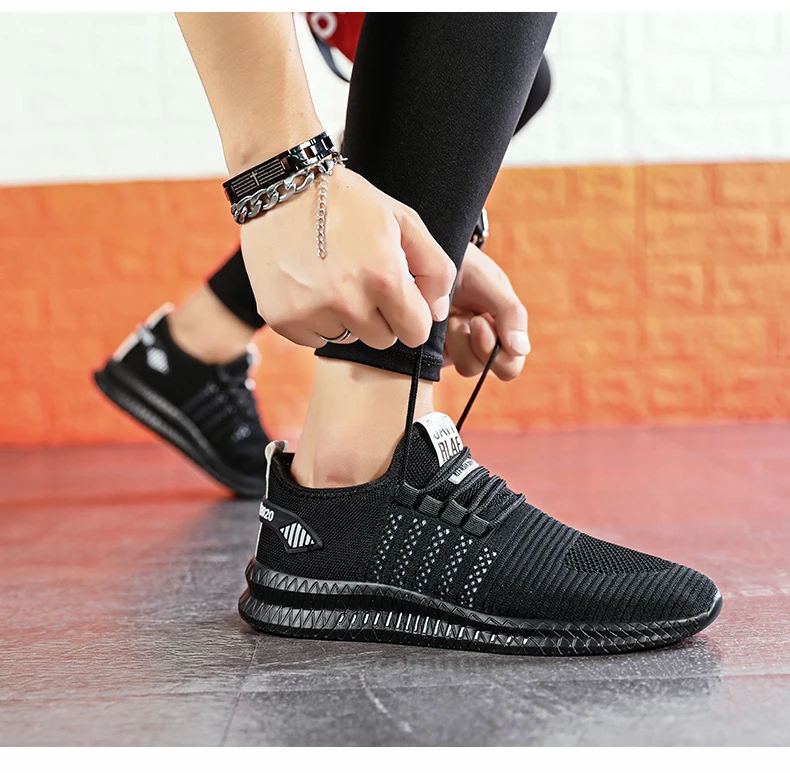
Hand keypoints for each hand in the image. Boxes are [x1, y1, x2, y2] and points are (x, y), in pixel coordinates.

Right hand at [241, 165, 455, 349]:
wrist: (279, 186)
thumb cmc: (346, 201)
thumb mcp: (401, 220)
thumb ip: (434, 267)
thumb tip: (439, 312)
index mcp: (384, 278)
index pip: (416, 332)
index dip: (412, 315)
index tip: (400, 298)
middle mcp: (348, 302)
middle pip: (382, 340)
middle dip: (380, 317)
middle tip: (363, 282)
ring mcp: (311, 312)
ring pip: (347, 339)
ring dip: (346, 318)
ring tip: (331, 278)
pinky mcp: (282, 318)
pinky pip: (314, 338)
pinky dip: (315, 320)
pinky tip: (308, 285)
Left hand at [443, 243, 529, 381]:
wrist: (427, 256)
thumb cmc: (464, 265)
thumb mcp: (490, 281)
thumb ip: (510, 312)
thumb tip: (521, 350)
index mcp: (503, 331)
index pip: (510, 364)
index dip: (498, 351)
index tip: (480, 321)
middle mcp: (482, 345)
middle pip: (489, 370)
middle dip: (480, 347)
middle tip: (470, 321)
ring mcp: (457, 349)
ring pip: (466, 368)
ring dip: (458, 340)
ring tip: (450, 314)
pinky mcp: (433, 351)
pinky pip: (437, 363)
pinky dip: (437, 342)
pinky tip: (436, 320)